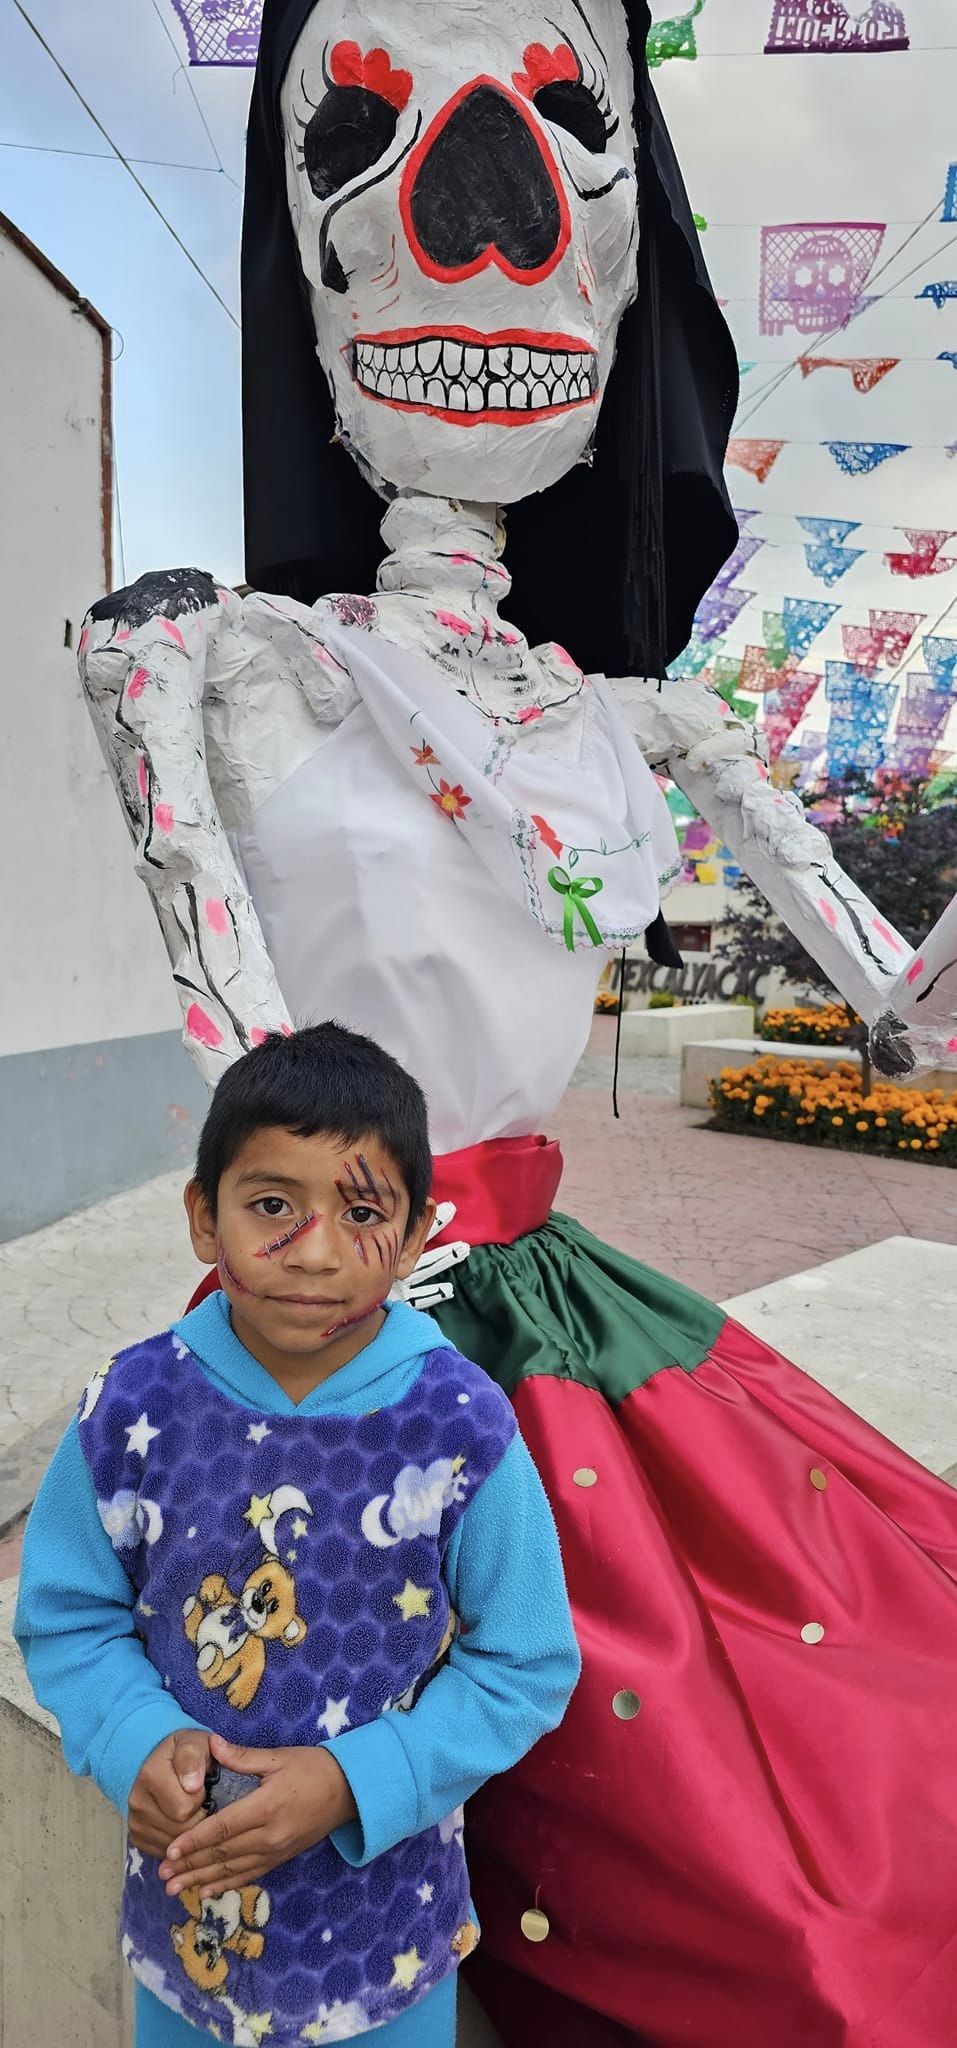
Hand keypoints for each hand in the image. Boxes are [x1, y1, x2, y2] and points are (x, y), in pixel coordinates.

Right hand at [128, 1729, 211, 1858]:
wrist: (161, 1762)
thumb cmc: (185, 1753)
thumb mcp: (194, 1743)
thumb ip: (194, 1757)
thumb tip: (192, 1785)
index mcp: (150, 1774)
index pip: (184, 1808)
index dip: (201, 1800)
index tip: (202, 1787)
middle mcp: (137, 1801)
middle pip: (179, 1829)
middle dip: (197, 1818)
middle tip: (200, 1801)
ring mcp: (134, 1822)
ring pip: (173, 1845)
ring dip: (189, 1832)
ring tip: (192, 1810)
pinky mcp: (137, 1838)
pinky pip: (165, 1852)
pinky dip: (178, 1842)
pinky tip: (182, 1823)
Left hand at [159, 1734, 358, 1896]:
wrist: (348, 1792)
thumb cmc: (312, 1768)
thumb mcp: (278, 1757)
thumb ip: (242, 1757)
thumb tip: (210, 1744)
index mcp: (266, 1807)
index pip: (223, 1827)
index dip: (194, 1840)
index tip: (170, 1850)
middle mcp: (269, 1835)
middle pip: (222, 1854)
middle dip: (190, 1866)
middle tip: (162, 1875)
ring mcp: (275, 1851)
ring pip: (231, 1869)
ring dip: (200, 1880)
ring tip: (173, 1889)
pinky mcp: (280, 1858)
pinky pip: (248, 1875)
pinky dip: (225, 1884)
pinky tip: (205, 1892)